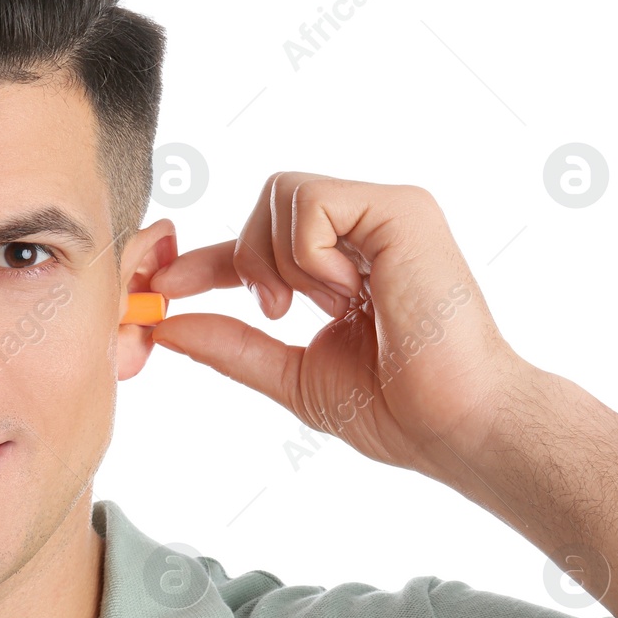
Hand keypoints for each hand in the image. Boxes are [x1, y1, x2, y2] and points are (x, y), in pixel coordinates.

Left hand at [149, 171, 535, 478]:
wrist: (453, 425)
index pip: (260, 242)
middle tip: (276, 310)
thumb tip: (165, 325)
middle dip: (246, 259)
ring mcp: (386, 214)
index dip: (207, 261)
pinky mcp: (401, 209)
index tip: (163, 290)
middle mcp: (367, 230)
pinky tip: (348, 292)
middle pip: (265, 203)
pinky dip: (307, 253)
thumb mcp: (291, 373)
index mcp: (344, 266)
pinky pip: (310, 201)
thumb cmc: (395, 409)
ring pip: (282, 193)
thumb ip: (231, 345)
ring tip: (330, 305)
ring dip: (282, 260)